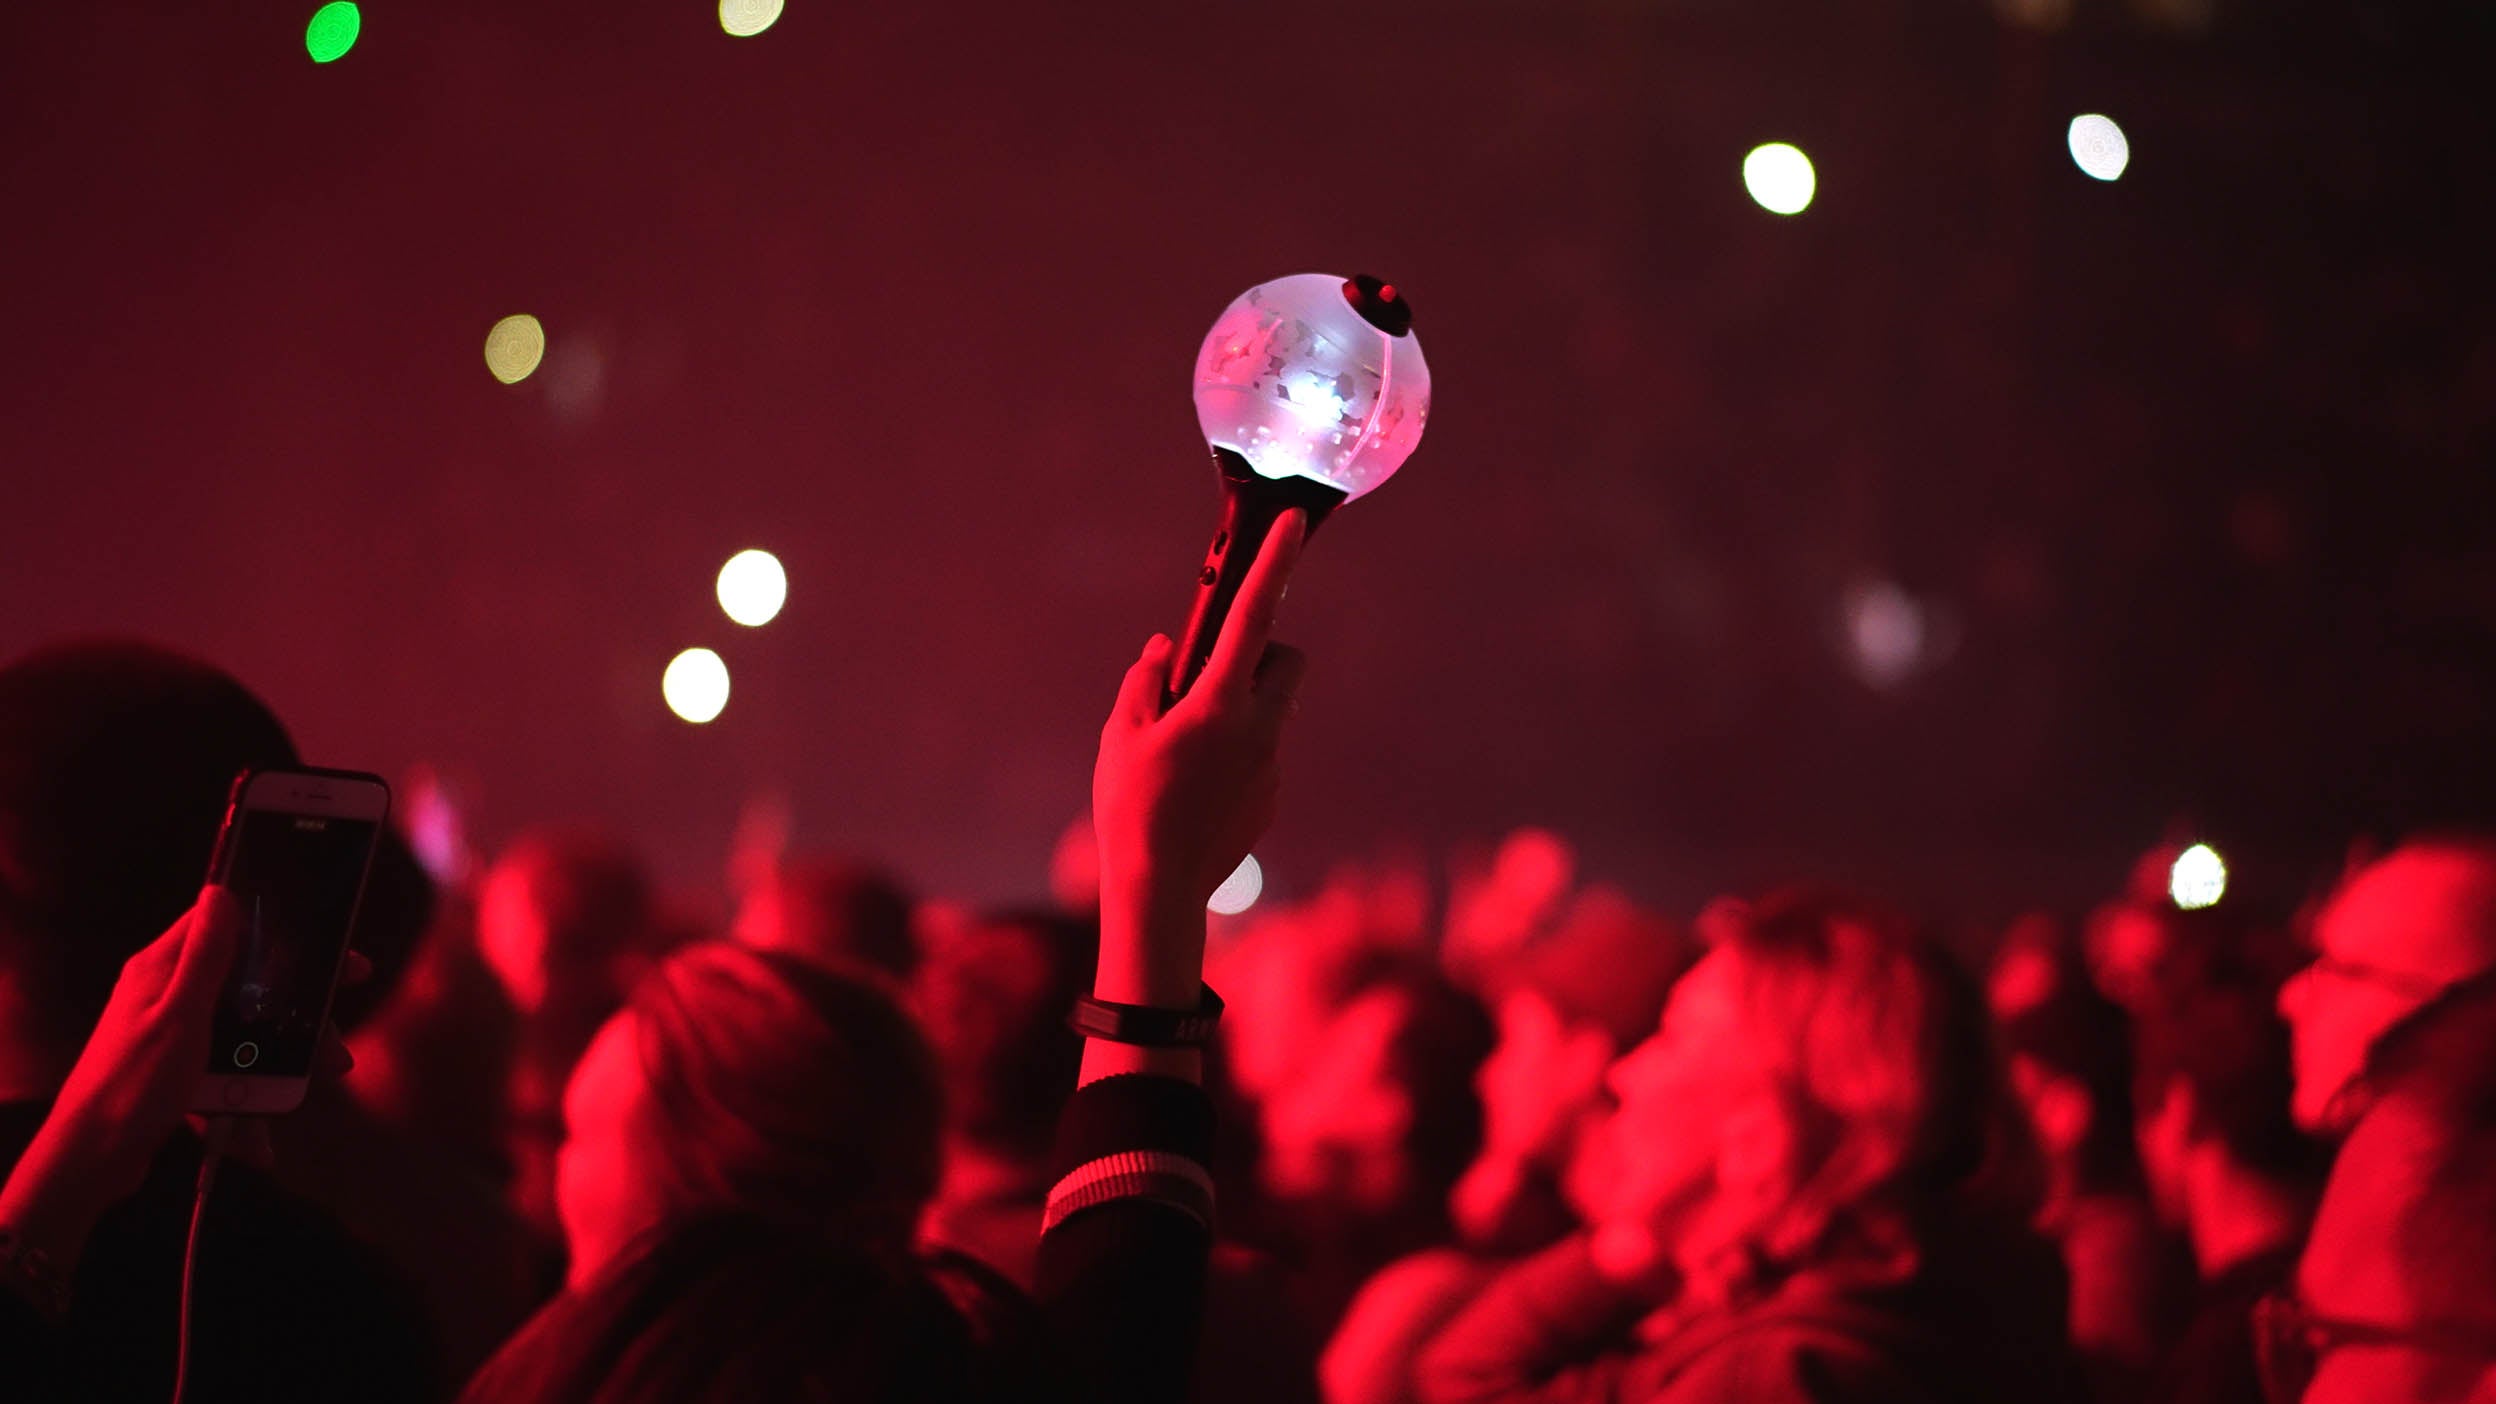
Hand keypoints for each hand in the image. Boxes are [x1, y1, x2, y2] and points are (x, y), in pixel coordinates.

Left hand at [0, 889, 366, 1267]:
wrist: (91, 1160)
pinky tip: (258, 1137)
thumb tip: (221, 890)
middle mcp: (166, 992)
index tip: (336, 959)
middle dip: (295, 1017)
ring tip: (308, 1088)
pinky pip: (222, 1073)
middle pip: (247, 986)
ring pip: (241, 1034)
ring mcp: (171, 1033)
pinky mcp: (173, 1070)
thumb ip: (205, 957)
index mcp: (163, 968)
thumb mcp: (180, 1015)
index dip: (285, 935)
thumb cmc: (134, 1083)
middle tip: (333, 1046)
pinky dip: (244, 1096)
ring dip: (277, 1063)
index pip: (229, 927)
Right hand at [1091, 510, 1306, 1007]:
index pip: (1254, 616)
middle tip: (1208, 678)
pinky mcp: (1273, 797)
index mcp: (1220, 704)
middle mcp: (1260, 730)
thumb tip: (1166, 652)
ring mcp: (1273, 766)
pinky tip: (1197, 790)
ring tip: (1187, 749)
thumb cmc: (1130, 808)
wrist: (1160, 891)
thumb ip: (1145, 682)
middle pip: (1286, 662)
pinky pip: (1263, 754)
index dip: (1274, 563)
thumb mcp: (1119, 735)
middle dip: (1260, 655)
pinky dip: (1237, 754)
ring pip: (1273, 711)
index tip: (1295, 523)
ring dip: (1241, 709)